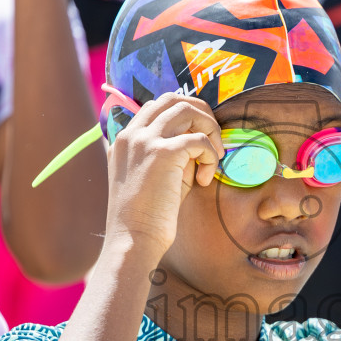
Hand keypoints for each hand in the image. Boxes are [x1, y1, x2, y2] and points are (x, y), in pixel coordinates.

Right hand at [104, 94, 223, 257]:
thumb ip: (175, 154)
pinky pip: (198, 139)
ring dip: (209, 129)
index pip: (157, 106)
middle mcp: (132, 134)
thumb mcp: (159, 177)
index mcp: (125, 139)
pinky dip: (209, 156)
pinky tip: (205, 179)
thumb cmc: (148, 217)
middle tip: (214, 140)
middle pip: (172, 99)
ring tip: (214, 157)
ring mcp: (145, 141)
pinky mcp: (162, 153)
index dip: (185, 116)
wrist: (133, 240)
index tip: (200, 139)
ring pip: (186, 109)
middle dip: (201, 113)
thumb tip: (202, 141)